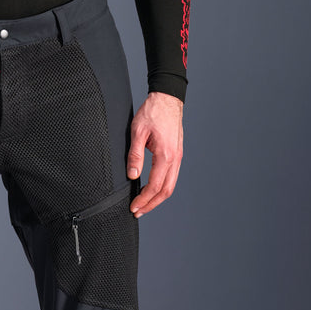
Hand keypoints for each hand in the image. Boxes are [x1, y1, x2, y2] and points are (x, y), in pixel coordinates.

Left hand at [126, 91, 183, 217]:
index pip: (155, 186)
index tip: (134, 207)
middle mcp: (175, 158)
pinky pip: (172, 177)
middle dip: (151, 204)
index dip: (143, 199)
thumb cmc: (153, 111)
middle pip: (166, 191)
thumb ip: (134, 155)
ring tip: (143, 205)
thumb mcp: (137, 132)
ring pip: (170, 185)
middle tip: (138, 211)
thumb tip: (132, 175)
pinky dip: (162, 188)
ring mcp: (178, 156)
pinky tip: (152, 190)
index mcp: (165, 154)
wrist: (168, 98)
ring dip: (157, 198)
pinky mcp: (177, 154)